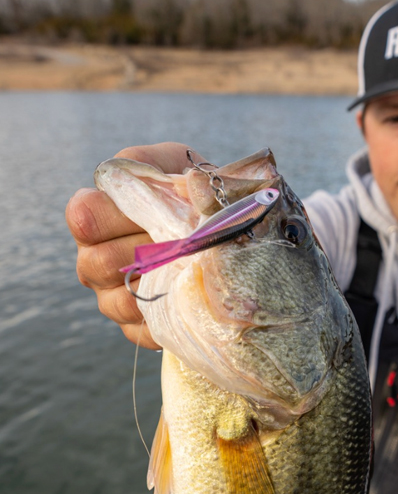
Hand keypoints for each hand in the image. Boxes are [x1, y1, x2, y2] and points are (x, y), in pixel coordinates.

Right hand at [66, 143, 203, 348]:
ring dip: (157, 285)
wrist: (219, 228)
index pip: (83, 216)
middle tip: (182, 241)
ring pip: (116, 301)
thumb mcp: (177, 163)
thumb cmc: (189, 190)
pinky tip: (188, 298)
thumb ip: (162, 165)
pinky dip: (166, 317)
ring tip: (189, 268)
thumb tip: (187, 184)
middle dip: (145, 250)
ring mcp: (111, 294)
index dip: (117, 215)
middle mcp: (94, 256)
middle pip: (97, 263)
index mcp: (96, 214)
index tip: (152, 210)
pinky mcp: (136, 325)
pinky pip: (140, 330)